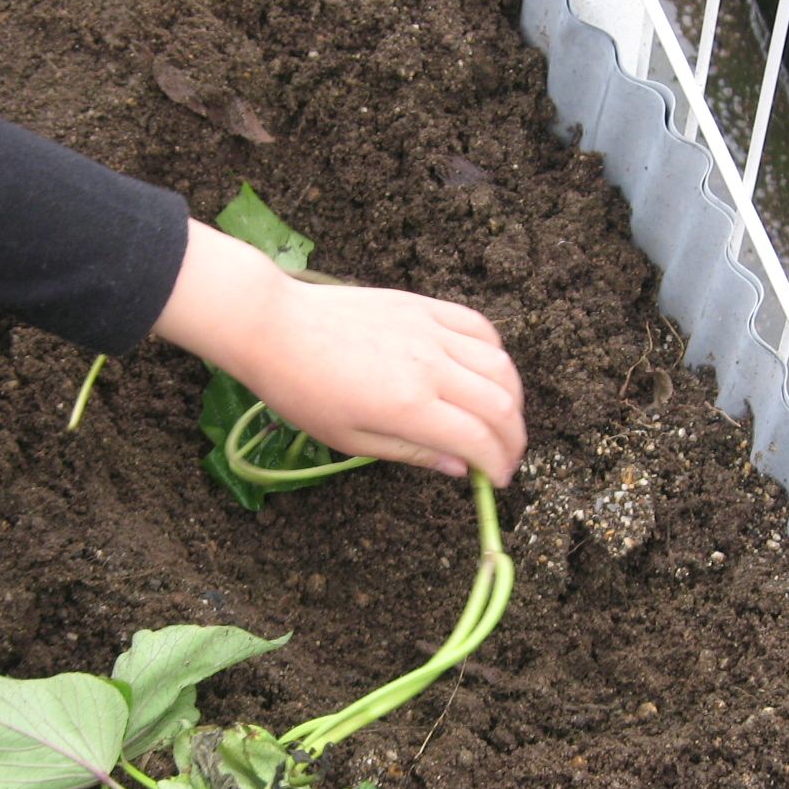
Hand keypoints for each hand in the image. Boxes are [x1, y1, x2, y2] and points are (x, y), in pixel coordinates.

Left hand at [154, 225, 525, 484]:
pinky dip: (495, 354)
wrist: (275, 326)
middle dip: (513, 439)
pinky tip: (486, 374)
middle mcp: (429, 365)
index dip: (497, 465)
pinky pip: (479, 328)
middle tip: (506, 458)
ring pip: (500, 365)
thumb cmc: (302, 390)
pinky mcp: (424, 307)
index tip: (496, 481)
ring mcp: (430, 331)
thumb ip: (412, 453)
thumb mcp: (350, 439)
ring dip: (512, 399)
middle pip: (500, 404)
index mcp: (408, 405)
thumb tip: (460, 468)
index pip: (478, 440)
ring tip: (501, 421)